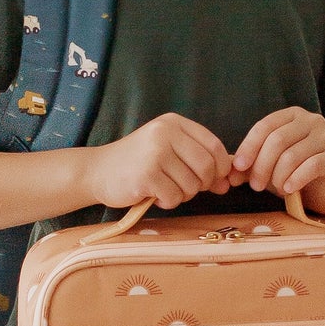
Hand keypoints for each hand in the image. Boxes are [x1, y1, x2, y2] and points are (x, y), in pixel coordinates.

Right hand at [89, 113, 234, 210]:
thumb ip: (198, 162)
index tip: (214, 180)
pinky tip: (152, 195)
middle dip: (202, 184)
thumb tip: (227, 183)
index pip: (214, 145)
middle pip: (207, 166)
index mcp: (174, 123)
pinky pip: (174, 197)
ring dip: (182, 195)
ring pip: (192, 185)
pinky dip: (167, 202)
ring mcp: (155, 153)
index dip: (220, 167)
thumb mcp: (168, 151)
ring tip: (164, 189)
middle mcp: (165, 133)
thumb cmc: (138, 163)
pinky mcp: (146, 175)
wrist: (97, 171)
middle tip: (186, 188)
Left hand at [230, 107, 324, 215]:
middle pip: (277, 140)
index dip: (249, 146)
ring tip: (275, 188)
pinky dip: (295, 180)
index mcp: (292, 116)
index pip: (265, 126)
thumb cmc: (294, 174)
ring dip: (277, 176)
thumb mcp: (268, 168)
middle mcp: (311, 121)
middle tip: (255, 185)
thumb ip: (248, 167)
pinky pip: (311, 166)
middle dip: (261, 165)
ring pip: (292, 155)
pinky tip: (289, 190)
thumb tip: (227, 175)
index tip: (238, 166)